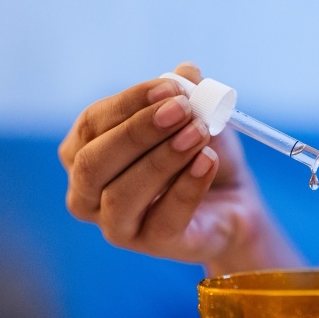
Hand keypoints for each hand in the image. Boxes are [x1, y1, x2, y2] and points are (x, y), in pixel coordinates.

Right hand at [59, 63, 264, 271]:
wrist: (233, 199)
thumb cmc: (198, 151)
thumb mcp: (194, 115)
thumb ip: (185, 93)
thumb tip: (187, 72)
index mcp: (84, 152)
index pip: (91, 123)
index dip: (130, 103)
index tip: (171, 87)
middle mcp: (87, 192)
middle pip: (94, 162)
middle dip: (139, 132)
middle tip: (184, 110)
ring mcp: (116, 225)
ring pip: (122, 195)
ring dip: (163, 159)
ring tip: (200, 134)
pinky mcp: (152, 245)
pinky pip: (163, 219)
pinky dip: (187, 187)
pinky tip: (207, 161)